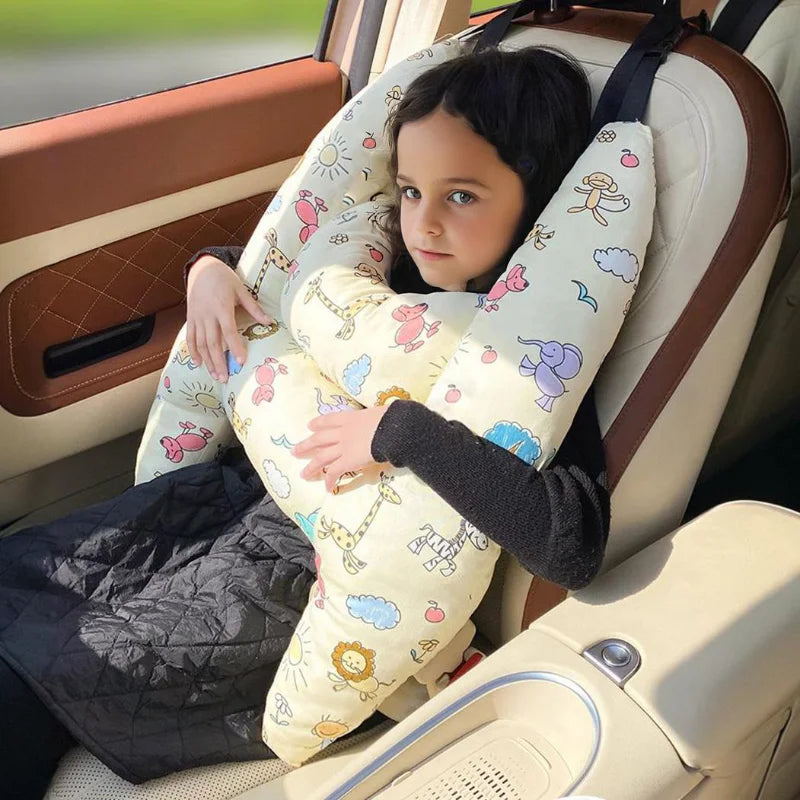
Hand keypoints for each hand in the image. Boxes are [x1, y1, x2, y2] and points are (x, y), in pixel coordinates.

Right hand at [186, 255, 272, 381]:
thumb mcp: (241, 290)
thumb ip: (253, 308)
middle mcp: (207, 315)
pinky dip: (193, 351)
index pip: (229, 331)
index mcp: (222, 308)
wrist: (202, 267)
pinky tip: (199, 363)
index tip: (240, 361)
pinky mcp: (190, 318)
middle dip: (219, 362)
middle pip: (213, 342)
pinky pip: (190, 337)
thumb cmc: (224, 278)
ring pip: (201, 343)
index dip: (234, 347)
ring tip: (215, 376)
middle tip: (225, 379)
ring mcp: (197, 317)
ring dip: (208, 361)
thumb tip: (269, 322)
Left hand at [292, 406, 389, 492]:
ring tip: (303, 474)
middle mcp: (343, 432)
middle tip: (295, 451)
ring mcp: (343, 447)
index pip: (330, 420)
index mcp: (351, 418)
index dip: (319, 423)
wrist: (391, 429)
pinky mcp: (347, 461)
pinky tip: (327, 488)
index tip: (310, 426)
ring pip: (322, 458)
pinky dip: (329, 480)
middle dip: (306, 445)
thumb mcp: (380, 413)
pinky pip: (334, 472)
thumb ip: (377, 418)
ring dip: (311, 467)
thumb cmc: (391, 418)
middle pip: (319, 439)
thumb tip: (385, 419)